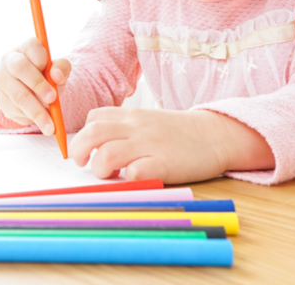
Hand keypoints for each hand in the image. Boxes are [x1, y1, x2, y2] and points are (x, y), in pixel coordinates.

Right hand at [0, 38, 70, 135]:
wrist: (33, 91)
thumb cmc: (46, 75)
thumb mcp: (58, 69)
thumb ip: (62, 68)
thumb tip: (56, 76)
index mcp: (24, 48)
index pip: (32, 47)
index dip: (43, 60)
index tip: (53, 75)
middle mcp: (9, 61)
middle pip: (20, 68)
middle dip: (38, 85)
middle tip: (52, 99)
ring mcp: (2, 81)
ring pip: (18, 96)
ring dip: (36, 112)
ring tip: (50, 125)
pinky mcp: (1, 100)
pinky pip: (16, 111)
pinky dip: (31, 118)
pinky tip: (41, 122)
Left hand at [68, 107, 274, 184]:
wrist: (217, 135)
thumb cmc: (180, 134)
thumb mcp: (150, 122)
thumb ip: (126, 130)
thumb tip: (97, 148)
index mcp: (132, 116)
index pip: (94, 118)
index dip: (84, 134)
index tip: (88, 149)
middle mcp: (137, 127)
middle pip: (92, 133)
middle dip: (78, 150)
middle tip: (82, 164)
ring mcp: (150, 145)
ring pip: (106, 154)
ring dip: (100, 168)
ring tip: (109, 175)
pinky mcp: (164, 164)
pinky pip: (134, 173)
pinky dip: (128, 179)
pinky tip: (135, 179)